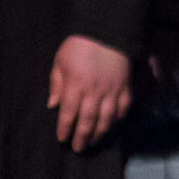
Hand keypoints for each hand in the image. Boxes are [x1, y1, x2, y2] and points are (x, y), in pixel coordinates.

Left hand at [48, 34, 131, 151]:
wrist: (106, 29)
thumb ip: (56, 83)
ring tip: (94, 141)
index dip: (65, 129)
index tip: (62, 139)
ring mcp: (112, 90)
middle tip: (79, 148)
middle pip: (88, 120)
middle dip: (82, 137)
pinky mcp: (125, 85)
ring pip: (107, 118)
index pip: (68, 114)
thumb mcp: (60, 60)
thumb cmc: (79, 45)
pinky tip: (115, 122)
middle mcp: (94, 92)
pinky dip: (120, 116)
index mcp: (75, 85)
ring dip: (100, 132)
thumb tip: (53, 105)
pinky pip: (124, 106)